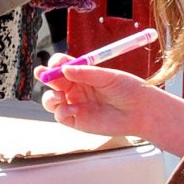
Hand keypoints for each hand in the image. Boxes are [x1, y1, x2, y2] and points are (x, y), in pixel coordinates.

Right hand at [41, 64, 164, 138]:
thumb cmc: (127, 89)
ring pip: (51, 99)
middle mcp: (75, 88)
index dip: (55, 63)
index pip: (62, 65)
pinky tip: (74, 109)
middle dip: (45, 76)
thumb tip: (65, 69)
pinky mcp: (77, 121)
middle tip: (42, 74)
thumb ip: (85, 73)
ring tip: (60, 96)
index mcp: (82, 74)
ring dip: (50, 96)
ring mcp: (75, 104)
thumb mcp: (107, 76)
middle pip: (52, 81)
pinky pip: (60, 115)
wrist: (140, 111)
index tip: (56, 63)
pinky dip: (62, 112)